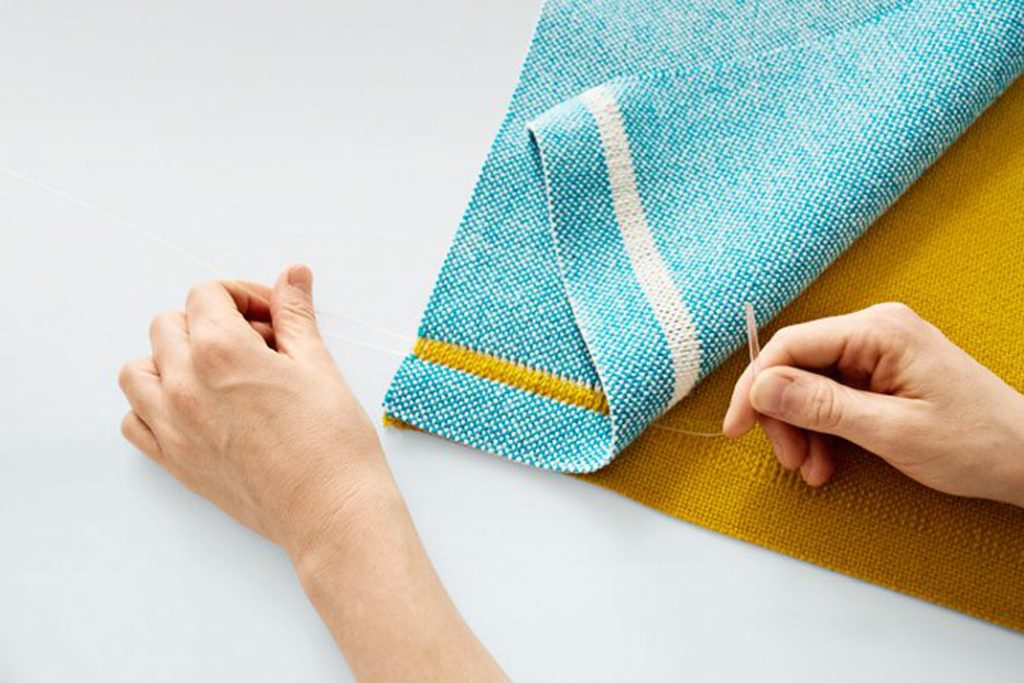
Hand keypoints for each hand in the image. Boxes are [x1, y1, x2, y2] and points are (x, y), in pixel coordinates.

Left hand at [118, 265, 507, 681]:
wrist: (332, 511)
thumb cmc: (333, 444)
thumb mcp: (318, 365)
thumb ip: (294, 315)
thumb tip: (292, 276)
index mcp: (220, 352)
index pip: (207, 294)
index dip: (244, 294)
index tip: (271, 315)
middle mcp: (184, 385)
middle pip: (170, 324)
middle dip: (210, 322)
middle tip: (256, 343)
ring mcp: (172, 426)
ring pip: (139, 369)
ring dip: (170, 359)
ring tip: (217, 372)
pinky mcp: (175, 461)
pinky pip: (135, 420)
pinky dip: (154, 406)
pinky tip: (196, 408)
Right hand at [723, 303, 1023, 505]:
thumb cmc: (975, 444)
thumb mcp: (891, 431)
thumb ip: (822, 406)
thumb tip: (762, 387)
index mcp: (879, 331)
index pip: (791, 346)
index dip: (755, 387)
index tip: (737, 427)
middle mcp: (875, 330)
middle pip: (797, 366)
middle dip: (784, 416)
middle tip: (791, 460)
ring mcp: (879, 349)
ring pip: (810, 384)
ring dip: (802, 429)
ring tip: (814, 469)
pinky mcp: (882, 371)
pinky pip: (832, 394)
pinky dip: (823, 429)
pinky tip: (827, 459)